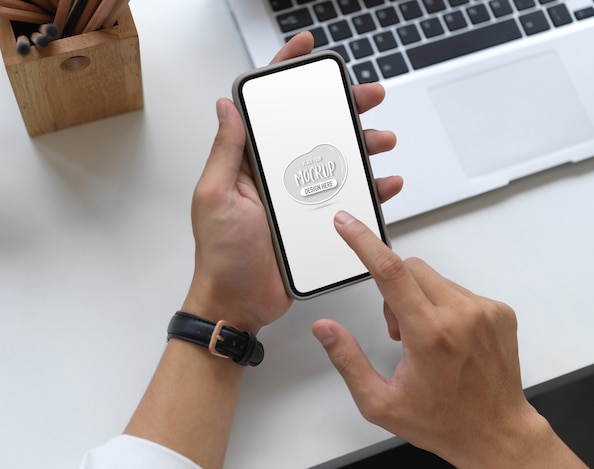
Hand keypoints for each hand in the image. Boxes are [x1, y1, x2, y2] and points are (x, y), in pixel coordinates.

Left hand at [182, 32, 400, 332]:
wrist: (240, 303)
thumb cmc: (222, 256)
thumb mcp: (216, 197)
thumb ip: (226, 151)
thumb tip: (227, 106)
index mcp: (247, 163)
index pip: (265, 108)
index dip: (282, 73)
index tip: (304, 50)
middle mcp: (273, 174)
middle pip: (310, 128)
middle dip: (340, 107)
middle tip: (366, 96)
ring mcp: (295, 197)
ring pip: (334, 160)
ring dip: (361, 145)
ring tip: (382, 141)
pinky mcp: (313, 220)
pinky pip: (346, 196)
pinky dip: (368, 188)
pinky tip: (384, 182)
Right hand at [313, 211, 584, 467]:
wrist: (496, 432)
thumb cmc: (444, 420)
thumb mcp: (380, 401)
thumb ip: (347, 359)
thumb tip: (325, 329)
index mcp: (429, 335)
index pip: (389, 272)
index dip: (363, 242)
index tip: (348, 224)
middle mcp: (460, 316)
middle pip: (410, 268)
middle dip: (393, 288)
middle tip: (398, 329)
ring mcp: (484, 311)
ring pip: (433, 277)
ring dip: (419, 297)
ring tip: (426, 338)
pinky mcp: (499, 311)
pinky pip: (457, 288)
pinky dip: (444, 304)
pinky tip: (448, 336)